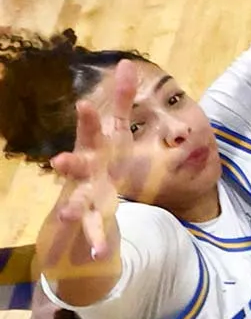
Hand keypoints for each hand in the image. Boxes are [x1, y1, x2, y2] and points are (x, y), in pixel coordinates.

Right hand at [44, 58, 136, 270]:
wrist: (87, 190)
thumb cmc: (104, 153)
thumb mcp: (117, 129)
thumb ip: (122, 99)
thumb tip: (125, 63)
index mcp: (94, 147)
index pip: (91, 131)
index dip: (87, 119)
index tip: (86, 103)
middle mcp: (84, 170)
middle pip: (75, 166)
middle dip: (67, 164)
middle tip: (57, 162)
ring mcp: (85, 193)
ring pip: (77, 202)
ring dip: (71, 209)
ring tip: (65, 216)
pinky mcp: (92, 215)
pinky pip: (95, 230)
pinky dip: (98, 241)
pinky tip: (102, 255)